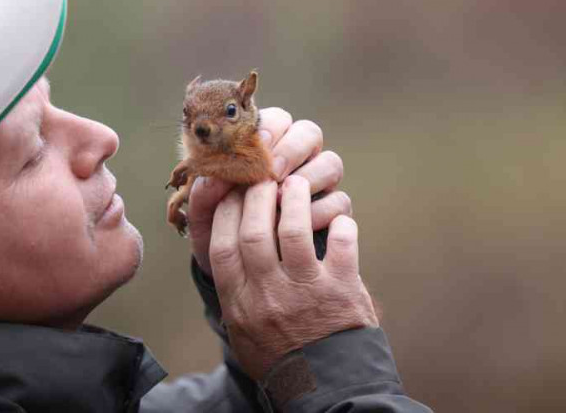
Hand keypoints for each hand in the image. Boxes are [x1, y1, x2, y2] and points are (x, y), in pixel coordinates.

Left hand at [187, 108, 348, 276]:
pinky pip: (340, 200)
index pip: (276, 119)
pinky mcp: (332, 212)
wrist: (240, 280)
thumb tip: (216, 175)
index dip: (270, 127)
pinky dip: (320, 210)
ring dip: (309, 177)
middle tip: (272, 173)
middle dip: (291, 148)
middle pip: (309, 132)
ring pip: (330, 162)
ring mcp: (316, 186)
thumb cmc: (219, 238)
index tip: (255, 144)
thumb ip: (203, 195)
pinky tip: (297, 225)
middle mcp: (293, 162)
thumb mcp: (204, 218)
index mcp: (262, 149)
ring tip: (281, 201)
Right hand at [210, 176, 378, 380]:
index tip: (231, 191)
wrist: (326, 390)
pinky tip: (338, 220)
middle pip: (253, 230)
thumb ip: (233, 288)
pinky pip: (343, 246)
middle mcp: (268, 295)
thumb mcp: (241, 328)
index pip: (222, 245)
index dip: (225, 212)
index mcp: (240, 302)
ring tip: (297, 183)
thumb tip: (223, 237)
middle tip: (264, 176)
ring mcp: (306, 292)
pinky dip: (341, 226)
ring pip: (293, 230)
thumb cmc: (279, 354)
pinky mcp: (342, 291)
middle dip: (256, 196)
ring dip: (295, 200)